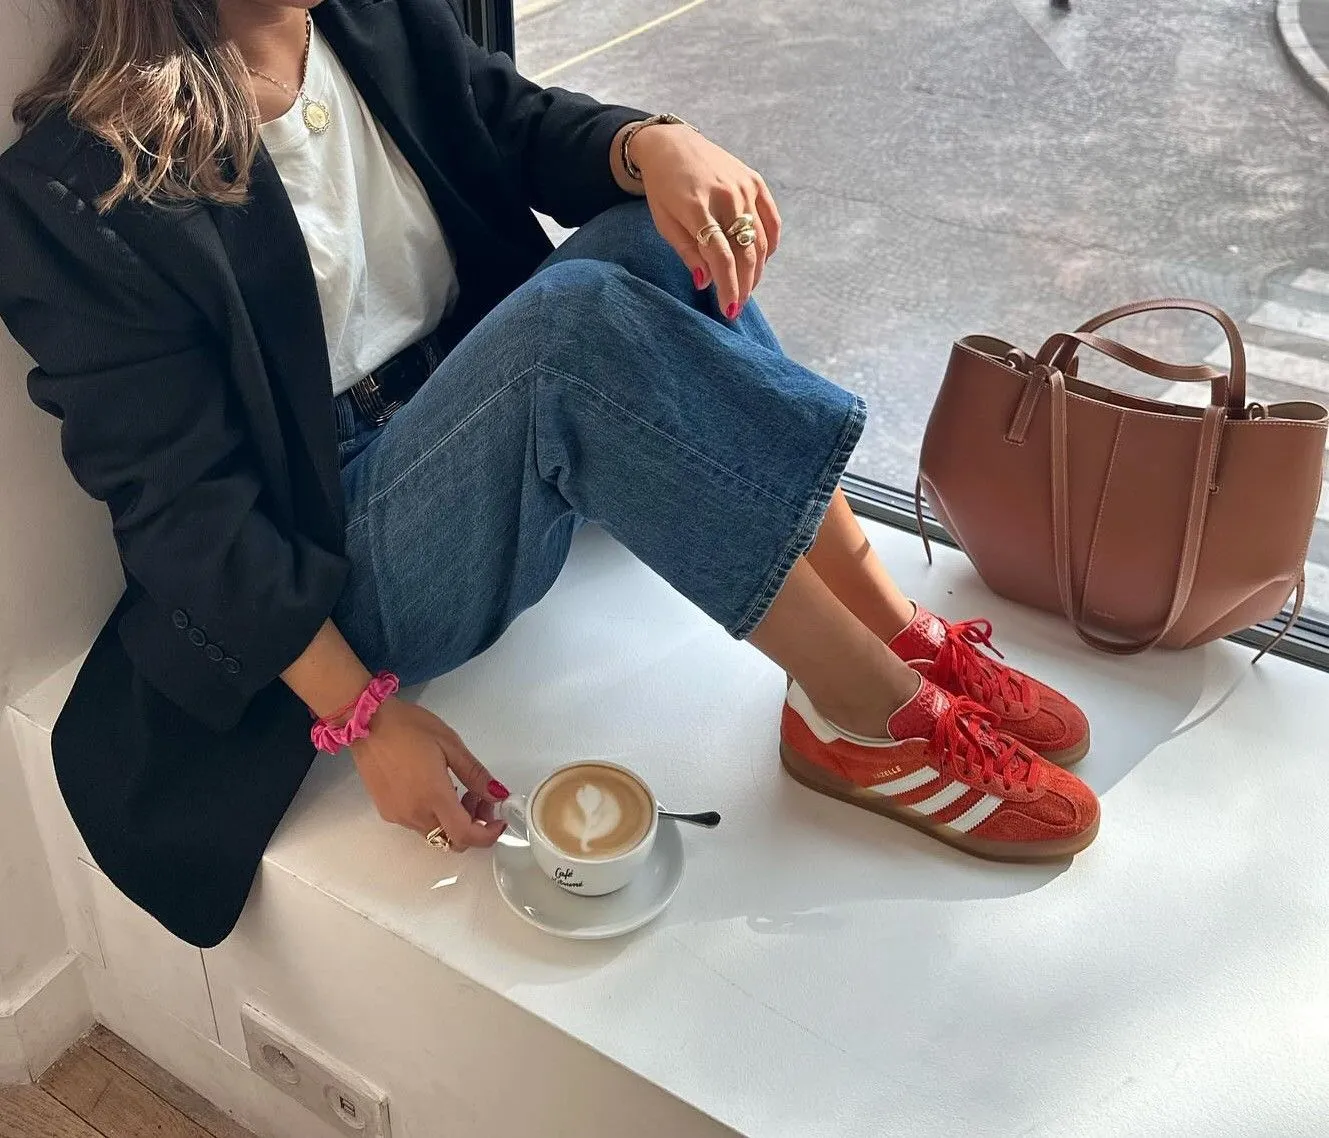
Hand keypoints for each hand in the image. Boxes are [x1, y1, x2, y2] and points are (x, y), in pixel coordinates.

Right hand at [350, 698, 507, 851]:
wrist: (366, 723)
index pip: (465, 835)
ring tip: (458, 788)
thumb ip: (475, 774)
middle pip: (451, 840)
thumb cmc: (408, 727)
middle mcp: (414, 814)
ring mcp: (398, 815)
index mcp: (433, 797)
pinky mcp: (386, 811)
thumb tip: (497, 794)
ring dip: (453, 820)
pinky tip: (435, 789)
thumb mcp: (450, 744)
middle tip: (480, 798)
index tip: (499, 821)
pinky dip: (434, 816)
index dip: (487, 835)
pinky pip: (418, 825)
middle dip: (473, 826)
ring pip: (435, 834)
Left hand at [631, 125, 781, 319]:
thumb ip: (687, 252)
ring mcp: (743, 187)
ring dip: (757, 270)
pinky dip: (770, 245)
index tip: (729, 310)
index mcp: (697, 207)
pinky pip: (771, 220)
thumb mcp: (664, 222)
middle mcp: (725, 196)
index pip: (720, 257)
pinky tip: (762, 262)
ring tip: (747, 288)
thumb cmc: (664, 189)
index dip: (727, 287)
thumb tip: (706, 282)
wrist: (672, 145)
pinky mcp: (755, 181)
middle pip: (744, 252)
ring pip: (761, 240)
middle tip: (738, 306)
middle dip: (743, 285)